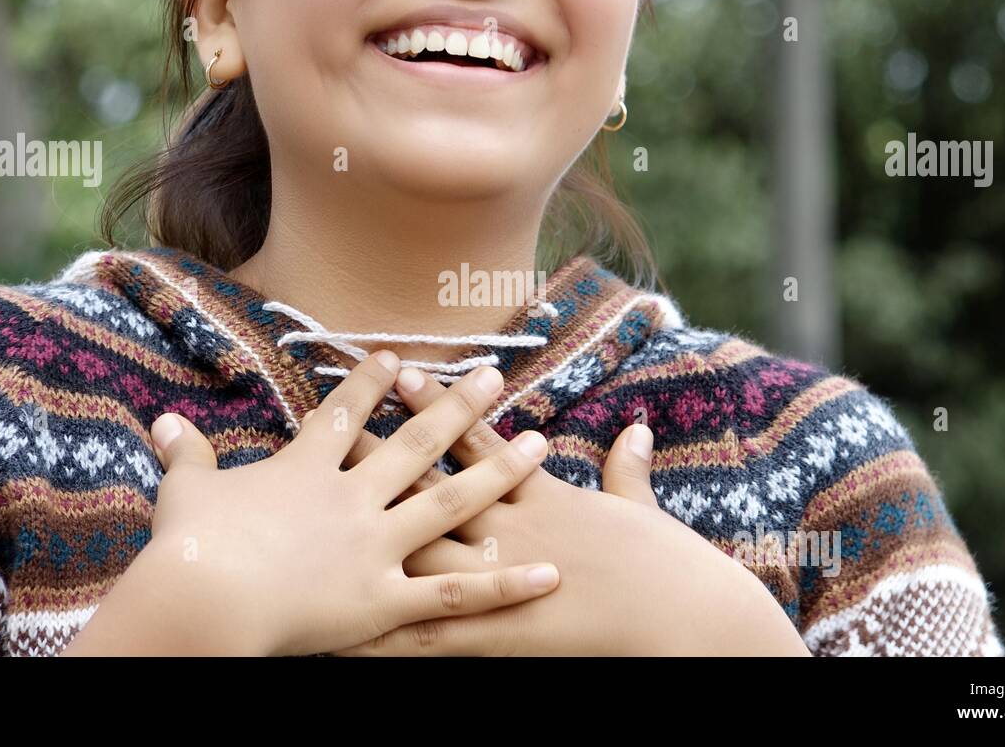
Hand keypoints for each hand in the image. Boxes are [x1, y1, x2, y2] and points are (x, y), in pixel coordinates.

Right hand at [63, 353, 560, 655]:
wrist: (201, 598)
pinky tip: (548, 574)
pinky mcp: (386, 600)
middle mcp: (351, 498)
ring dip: (499, 473)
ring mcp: (375, 546)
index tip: (397, 357)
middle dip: (458, 407)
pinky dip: (504, 585)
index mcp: (305, 471)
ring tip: (540, 444)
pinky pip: (456, 594)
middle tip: (496, 375)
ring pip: (451, 503)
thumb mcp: (184, 490)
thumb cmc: (187, 545)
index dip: (371, 384)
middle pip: (416, 444)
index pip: (345, 417)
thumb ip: (185, 454)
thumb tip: (162, 422)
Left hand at [337, 368, 810, 655]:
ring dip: (369, 529)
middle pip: (433, 485)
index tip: (401, 373)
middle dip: (380, 456)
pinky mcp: (500, 630)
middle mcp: (514, 529)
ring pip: (421, 546)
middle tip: (330, 422)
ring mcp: (503, 576)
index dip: (439, 408)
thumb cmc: (673, 567)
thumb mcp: (645, 510)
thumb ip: (628, 470)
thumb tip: (638, 429)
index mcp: (545, 497)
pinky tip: (345, 628)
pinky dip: (388, 630)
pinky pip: (431, 630)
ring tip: (316, 514)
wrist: (688, 620)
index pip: (480, 443)